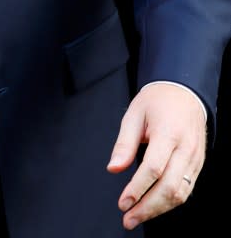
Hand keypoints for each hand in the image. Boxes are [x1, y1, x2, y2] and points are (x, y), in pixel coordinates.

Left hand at [106, 82, 206, 230]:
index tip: (123, 202)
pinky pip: (186, 189)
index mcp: (168, 132)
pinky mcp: (198, 165)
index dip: (137, 188)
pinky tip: (155, 207)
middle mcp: (185, 148)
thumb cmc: (158, 100)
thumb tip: (114, 168)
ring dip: (158, 210)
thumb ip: (124, 143)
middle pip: (169, 187)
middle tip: (128, 218)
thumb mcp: (134, 114)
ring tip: (137, 217)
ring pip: (180, 193)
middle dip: (147, 207)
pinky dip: (170, 202)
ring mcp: (195, 158)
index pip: (154, 168)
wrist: (185, 92)